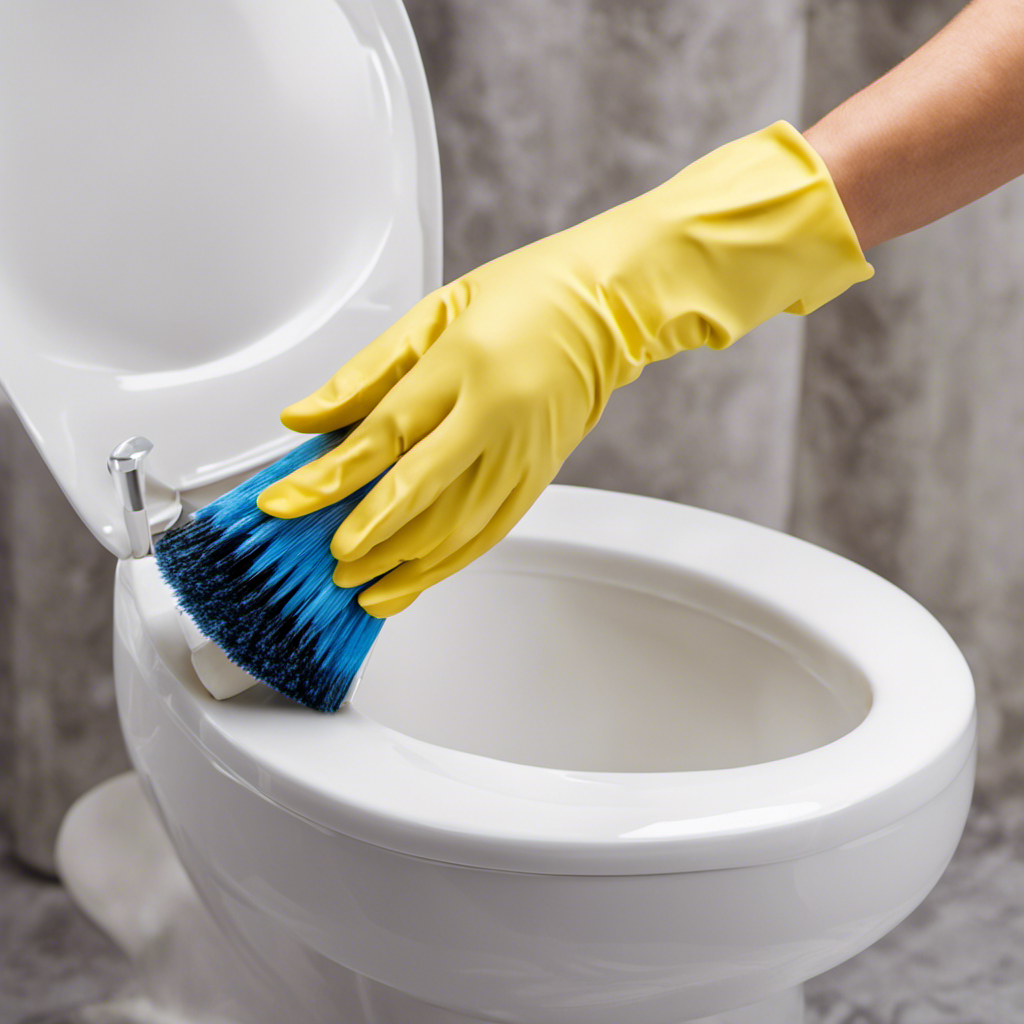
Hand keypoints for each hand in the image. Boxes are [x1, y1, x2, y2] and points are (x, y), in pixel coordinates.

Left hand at [257, 121, 871, 615]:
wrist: (607, 311)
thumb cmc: (521, 298)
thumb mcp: (433, 313)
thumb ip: (366, 372)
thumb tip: (305, 418)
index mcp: (464, 366)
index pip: (382, 436)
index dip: (327, 478)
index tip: (284, 504)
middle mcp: (496, 417)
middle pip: (419, 495)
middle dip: (364, 535)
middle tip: (320, 562)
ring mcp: (523, 455)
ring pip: (454, 529)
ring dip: (399, 563)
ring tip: (354, 586)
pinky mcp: (538, 480)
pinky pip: (487, 537)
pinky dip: (444, 567)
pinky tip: (407, 583)